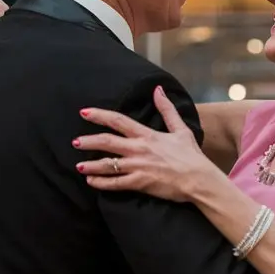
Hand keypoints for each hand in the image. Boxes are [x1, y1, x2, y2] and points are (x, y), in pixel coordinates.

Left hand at [74, 86, 215, 202]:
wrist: (199, 180)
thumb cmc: (191, 156)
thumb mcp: (181, 129)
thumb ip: (167, 110)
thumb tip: (158, 90)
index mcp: (147, 135)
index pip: (118, 121)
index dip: (100, 115)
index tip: (84, 112)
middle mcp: (139, 149)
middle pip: (107, 142)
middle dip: (88, 142)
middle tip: (75, 142)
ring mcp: (138, 167)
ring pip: (108, 164)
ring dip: (91, 165)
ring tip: (79, 166)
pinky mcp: (140, 183)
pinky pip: (115, 183)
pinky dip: (101, 183)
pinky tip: (92, 182)